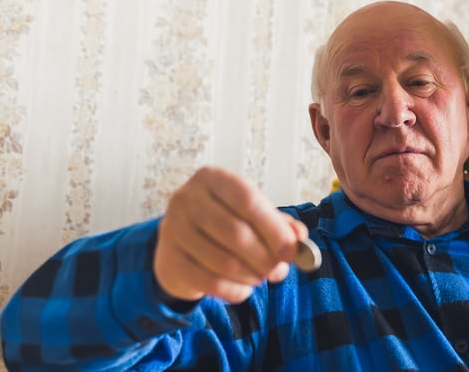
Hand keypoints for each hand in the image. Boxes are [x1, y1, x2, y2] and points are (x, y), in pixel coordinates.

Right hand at [153, 166, 306, 303]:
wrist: (180, 243)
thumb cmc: (223, 224)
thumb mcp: (252, 215)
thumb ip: (279, 224)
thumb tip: (299, 239)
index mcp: (212, 178)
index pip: (247, 200)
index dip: (274, 229)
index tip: (292, 251)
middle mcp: (187, 199)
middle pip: (236, 233)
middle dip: (265, 258)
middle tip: (280, 271)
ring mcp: (173, 230)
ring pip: (224, 261)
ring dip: (252, 275)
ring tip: (261, 277)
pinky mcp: (168, 261)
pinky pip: (209, 282)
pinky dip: (234, 290)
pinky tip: (243, 288)